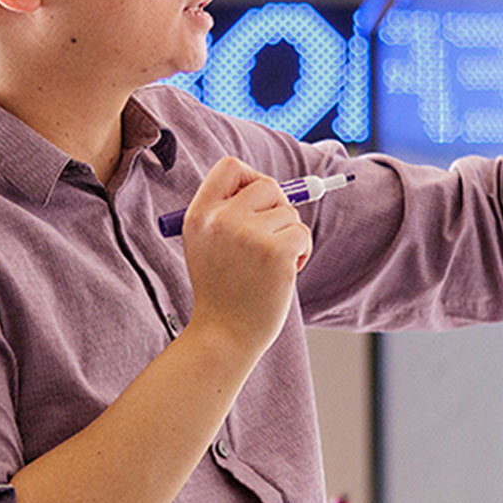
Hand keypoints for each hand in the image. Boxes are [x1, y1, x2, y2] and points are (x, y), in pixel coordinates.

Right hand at [176, 157, 310, 356]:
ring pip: (289, 213)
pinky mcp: (275, 251)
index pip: (229, 166)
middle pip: (268, 186)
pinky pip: (302, 233)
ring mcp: (248, 234)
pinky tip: (284, 274)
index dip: (250, 177)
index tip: (257, 200)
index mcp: (200, 215)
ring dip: (290, 236)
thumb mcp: (207, 245)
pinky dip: (301, 252)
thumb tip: (270, 188)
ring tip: (271, 265)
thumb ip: (226, 213)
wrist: (224, 335)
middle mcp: (221, 219)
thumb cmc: (222, 292)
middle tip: (271, 238)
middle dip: (278, 209)